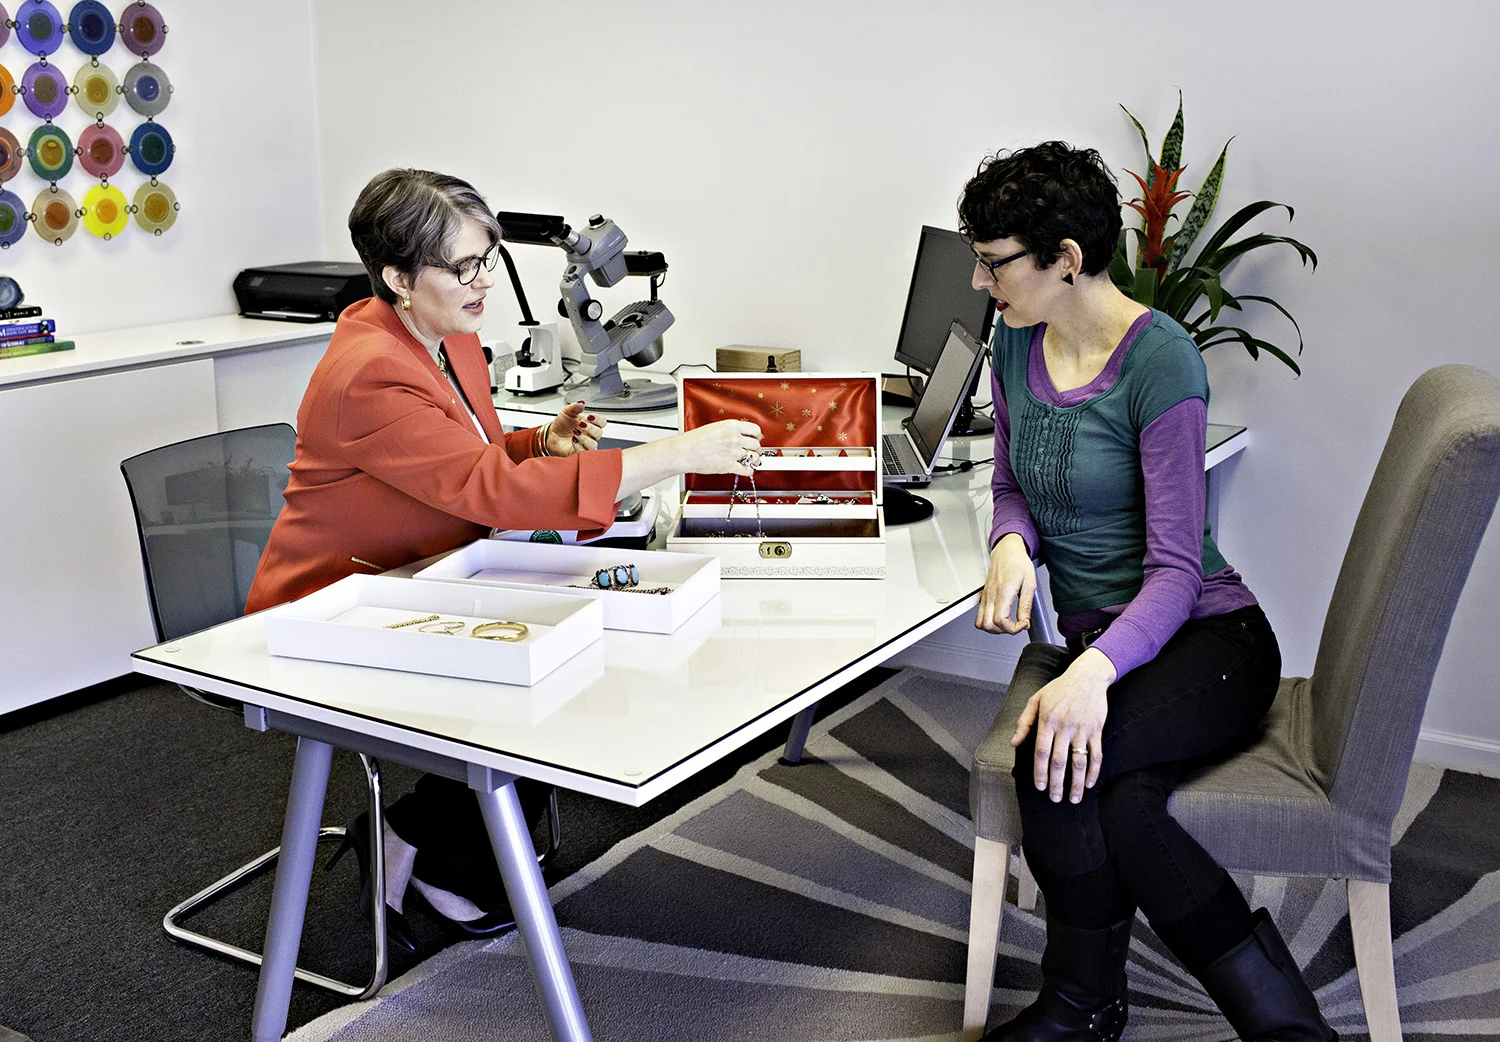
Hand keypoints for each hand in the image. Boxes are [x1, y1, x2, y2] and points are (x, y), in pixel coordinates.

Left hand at [544, 402, 606, 456]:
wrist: (552, 435)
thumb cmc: (562, 425)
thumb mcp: (567, 412)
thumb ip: (574, 407)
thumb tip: (581, 403)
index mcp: (590, 424)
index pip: (602, 422)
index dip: (598, 419)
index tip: (590, 416)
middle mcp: (589, 435)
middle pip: (599, 433)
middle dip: (590, 428)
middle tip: (580, 424)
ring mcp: (585, 444)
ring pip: (593, 444)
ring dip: (585, 438)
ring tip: (575, 432)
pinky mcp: (578, 452)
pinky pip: (583, 452)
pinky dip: (579, 446)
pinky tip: (573, 440)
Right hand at [670, 419, 763, 474]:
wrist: (684, 452)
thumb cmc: (694, 440)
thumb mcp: (715, 427)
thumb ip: (730, 431)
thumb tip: (740, 436)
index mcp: (731, 426)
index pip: (755, 429)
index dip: (757, 435)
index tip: (756, 438)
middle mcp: (734, 438)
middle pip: (756, 444)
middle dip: (756, 448)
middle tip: (753, 451)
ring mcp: (733, 452)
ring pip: (754, 457)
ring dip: (755, 460)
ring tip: (752, 461)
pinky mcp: (729, 466)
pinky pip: (747, 470)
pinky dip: (749, 471)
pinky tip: (746, 469)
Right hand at [976, 534, 1035, 634]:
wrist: (1007, 551)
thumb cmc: (1018, 563)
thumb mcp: (1029, 584)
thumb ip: (1026, 606)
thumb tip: (1024, 621)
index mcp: (1003, 592)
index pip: (1000, 620)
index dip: (1013, 628)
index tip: (1023, 624)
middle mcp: (991, 596)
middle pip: (988, 625)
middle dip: (1003, 630)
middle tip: (1016, 624)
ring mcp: (985, 597)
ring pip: (981, 623)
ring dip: (994, 628)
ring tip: (1007, 623)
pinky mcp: (984, 597)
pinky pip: (980, 616)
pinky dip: (989, 622)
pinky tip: (1000, 617)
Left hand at [1011, 648, 1115, 802]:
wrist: (1088, 676)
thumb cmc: (1059, 688)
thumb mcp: (1036, 699)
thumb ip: (1024, 722)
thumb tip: (1014, 742)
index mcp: (1047, 720)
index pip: (1041, 752)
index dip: (1040, 772)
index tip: (1040, 787)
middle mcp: (1064, 726)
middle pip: (1059, 761)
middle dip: (1056, 783)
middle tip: (1055, 799)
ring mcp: (1082, 729)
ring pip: (1079, 762)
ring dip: (1076, 783)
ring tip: (1073, 798)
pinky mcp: (1096, 729)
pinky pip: (1096, 755)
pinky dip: (1093, 771)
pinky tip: (1088, 784)